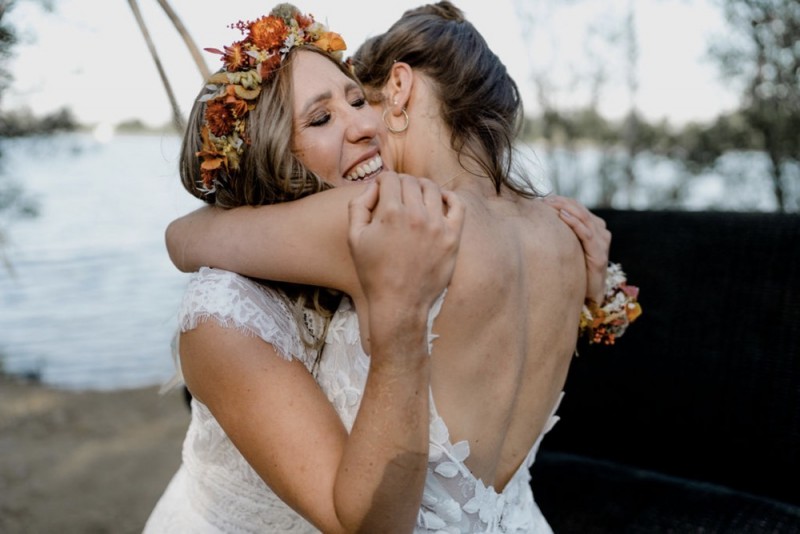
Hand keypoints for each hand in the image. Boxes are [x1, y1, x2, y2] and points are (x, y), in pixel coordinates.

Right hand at [348, 172, 464, 312]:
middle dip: (401, 183)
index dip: (383, 180)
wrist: (399, 303)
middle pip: (411, 181)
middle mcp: (416, 215)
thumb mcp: (354, 238)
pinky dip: (449, 197)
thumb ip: (358, 206)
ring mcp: (438, 226)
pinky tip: (440, 200)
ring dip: (422, 187)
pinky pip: (458, 206)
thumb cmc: (374, 272)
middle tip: (397, 193)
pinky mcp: (453, 237)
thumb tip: (373, 187)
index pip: (390, 178)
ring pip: (433, 189)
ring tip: (416, 196)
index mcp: (391, 213)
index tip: (383, 188)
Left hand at [543, 195, 609, 303]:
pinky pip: (587, 233)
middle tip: (544, 199)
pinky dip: (574, 222)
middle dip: (561, 202)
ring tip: (550, 203)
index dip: (562, 200)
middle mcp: (601, 232)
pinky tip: (562, 215)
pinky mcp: (599, 254)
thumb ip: (563, 234)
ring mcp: (602, 242)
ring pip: (584, 217)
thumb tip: (540, 221)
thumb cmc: (577, 269)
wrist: (591, 293)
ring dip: (565, 207)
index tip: (544, 198)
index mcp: (595, 228)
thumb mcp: (570, 247)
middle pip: (580, 209)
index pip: (578, 207)